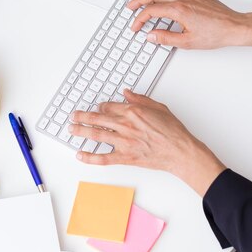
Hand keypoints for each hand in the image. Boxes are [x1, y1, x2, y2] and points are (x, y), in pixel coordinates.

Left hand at [70, 90, 226, 195]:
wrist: (180, 151)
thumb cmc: (173, 131)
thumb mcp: (159, 107)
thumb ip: (140, 99)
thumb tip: (127, 93)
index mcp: (133, 112)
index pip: (110, 107)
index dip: (101, 107)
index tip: (97, 108)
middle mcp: (125, 126)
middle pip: (98, 119)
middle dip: (82, 117)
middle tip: (74, 116)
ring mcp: (124, 142)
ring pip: (97, 135)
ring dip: (81, 131)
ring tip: (71, 129)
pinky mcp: (125, 157)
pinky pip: (103, 158)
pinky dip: (90, 157)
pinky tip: (80, 155)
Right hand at [127, 0, 251, 49]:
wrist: (233, 26)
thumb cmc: (215, 34)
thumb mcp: (187, 42)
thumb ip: (166, 38)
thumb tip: (151, 36)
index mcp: (179, 10)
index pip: (151, 11)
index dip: (139, 19)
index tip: (136, 27)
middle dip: (139, 0)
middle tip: (130, 7)